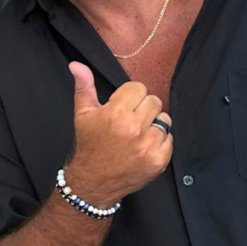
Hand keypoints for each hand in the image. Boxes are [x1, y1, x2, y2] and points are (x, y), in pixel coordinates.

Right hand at [64, 62, 172, 204]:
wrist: (94, 181)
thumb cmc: (89, 145)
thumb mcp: (82, 114)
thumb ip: (84, 86)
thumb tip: (77, 64)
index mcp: (116, 113)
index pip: (139, 88)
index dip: (130, 97)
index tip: (122, 108)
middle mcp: (134, 128)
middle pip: (154, 101)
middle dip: (142, 109)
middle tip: (129, 121)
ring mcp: (148, 145)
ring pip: (164, 119)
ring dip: (153, 124)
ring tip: (137, 134)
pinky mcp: (159, 160)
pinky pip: (169, 138)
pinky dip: (159, 142)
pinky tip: (143, 147)